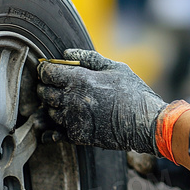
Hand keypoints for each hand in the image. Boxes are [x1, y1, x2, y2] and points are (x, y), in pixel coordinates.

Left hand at [36, 49, 167, 154]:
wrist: (146, 123)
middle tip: (53, 85)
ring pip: (48, 112)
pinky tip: (58, 123)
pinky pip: (54, 132)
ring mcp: (73, 119)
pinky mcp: (78, 136)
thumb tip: (66, 53)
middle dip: (45, 87)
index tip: (49, 70)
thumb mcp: (115, 68)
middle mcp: (73, 100)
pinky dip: (51, 128)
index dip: (45, 70)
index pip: (48, 73)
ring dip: (51, 106)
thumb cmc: (134, 93)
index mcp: (81, 79)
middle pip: (44, 92)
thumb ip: (89, 58)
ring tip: (62, 102)